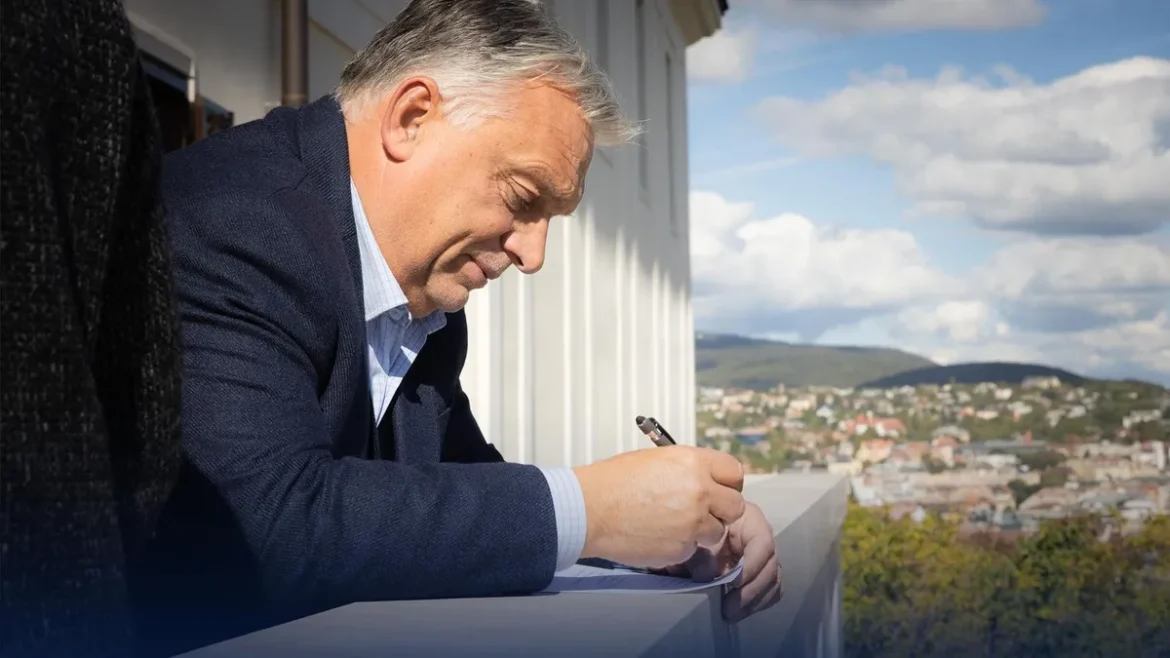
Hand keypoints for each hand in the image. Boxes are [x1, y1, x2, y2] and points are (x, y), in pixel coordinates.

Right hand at [572, 446, 744, 567]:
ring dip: (702, 531)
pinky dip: (681, 545)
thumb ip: (688, 468)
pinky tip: (659, 534)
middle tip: (702, 511)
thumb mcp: (655, 459)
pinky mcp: (682, 547)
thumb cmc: (614, 482)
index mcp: (693, 462)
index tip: (721, 488)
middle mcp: (699, 491)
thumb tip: (705, 476)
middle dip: (721, 510)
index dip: (727, 482)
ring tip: (674, 524)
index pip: (735, 472)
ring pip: (717, 531)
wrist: (590, 509)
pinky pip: (694, 548)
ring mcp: (693, 522)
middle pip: (735, 505)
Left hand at [664, 502, 782, 622]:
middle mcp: (760, 536)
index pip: (762, 543)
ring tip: (732, 614)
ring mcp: (762, 555)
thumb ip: (699, 554)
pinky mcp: (759, 571)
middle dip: (752, 591)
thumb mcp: (694, 536)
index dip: (753, 566)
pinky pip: (769, 589)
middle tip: (730, 609)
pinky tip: (740, 611)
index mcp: (748, 519)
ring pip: (772, 581)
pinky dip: (757, 602)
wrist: (688, 528)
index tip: (733, 584)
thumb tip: (706, 576)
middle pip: (770, 566)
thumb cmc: (693, 527)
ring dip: (754, 601)